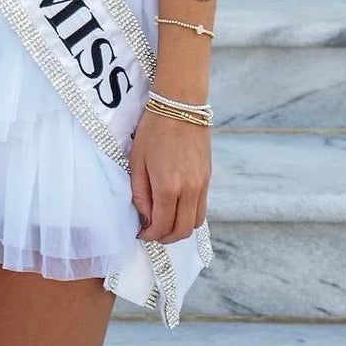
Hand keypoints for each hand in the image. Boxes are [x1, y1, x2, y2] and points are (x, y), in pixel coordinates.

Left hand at [129, 108, 211, 243]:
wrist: (181, 107)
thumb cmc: (153, 131)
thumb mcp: (137, 160)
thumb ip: (140, 193)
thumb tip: (145, 217)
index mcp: (169, 186)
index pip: (162, 225)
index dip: (150, 235)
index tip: (140, 233)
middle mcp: (189, 190)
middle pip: (182, 231)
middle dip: (166, 238)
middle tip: (152, 233)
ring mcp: (202, 185)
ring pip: (195, 223)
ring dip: (180, 229)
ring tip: (164, 223)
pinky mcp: (208, 179)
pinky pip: (202, 208)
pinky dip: (189, 216)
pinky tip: (175, 208)